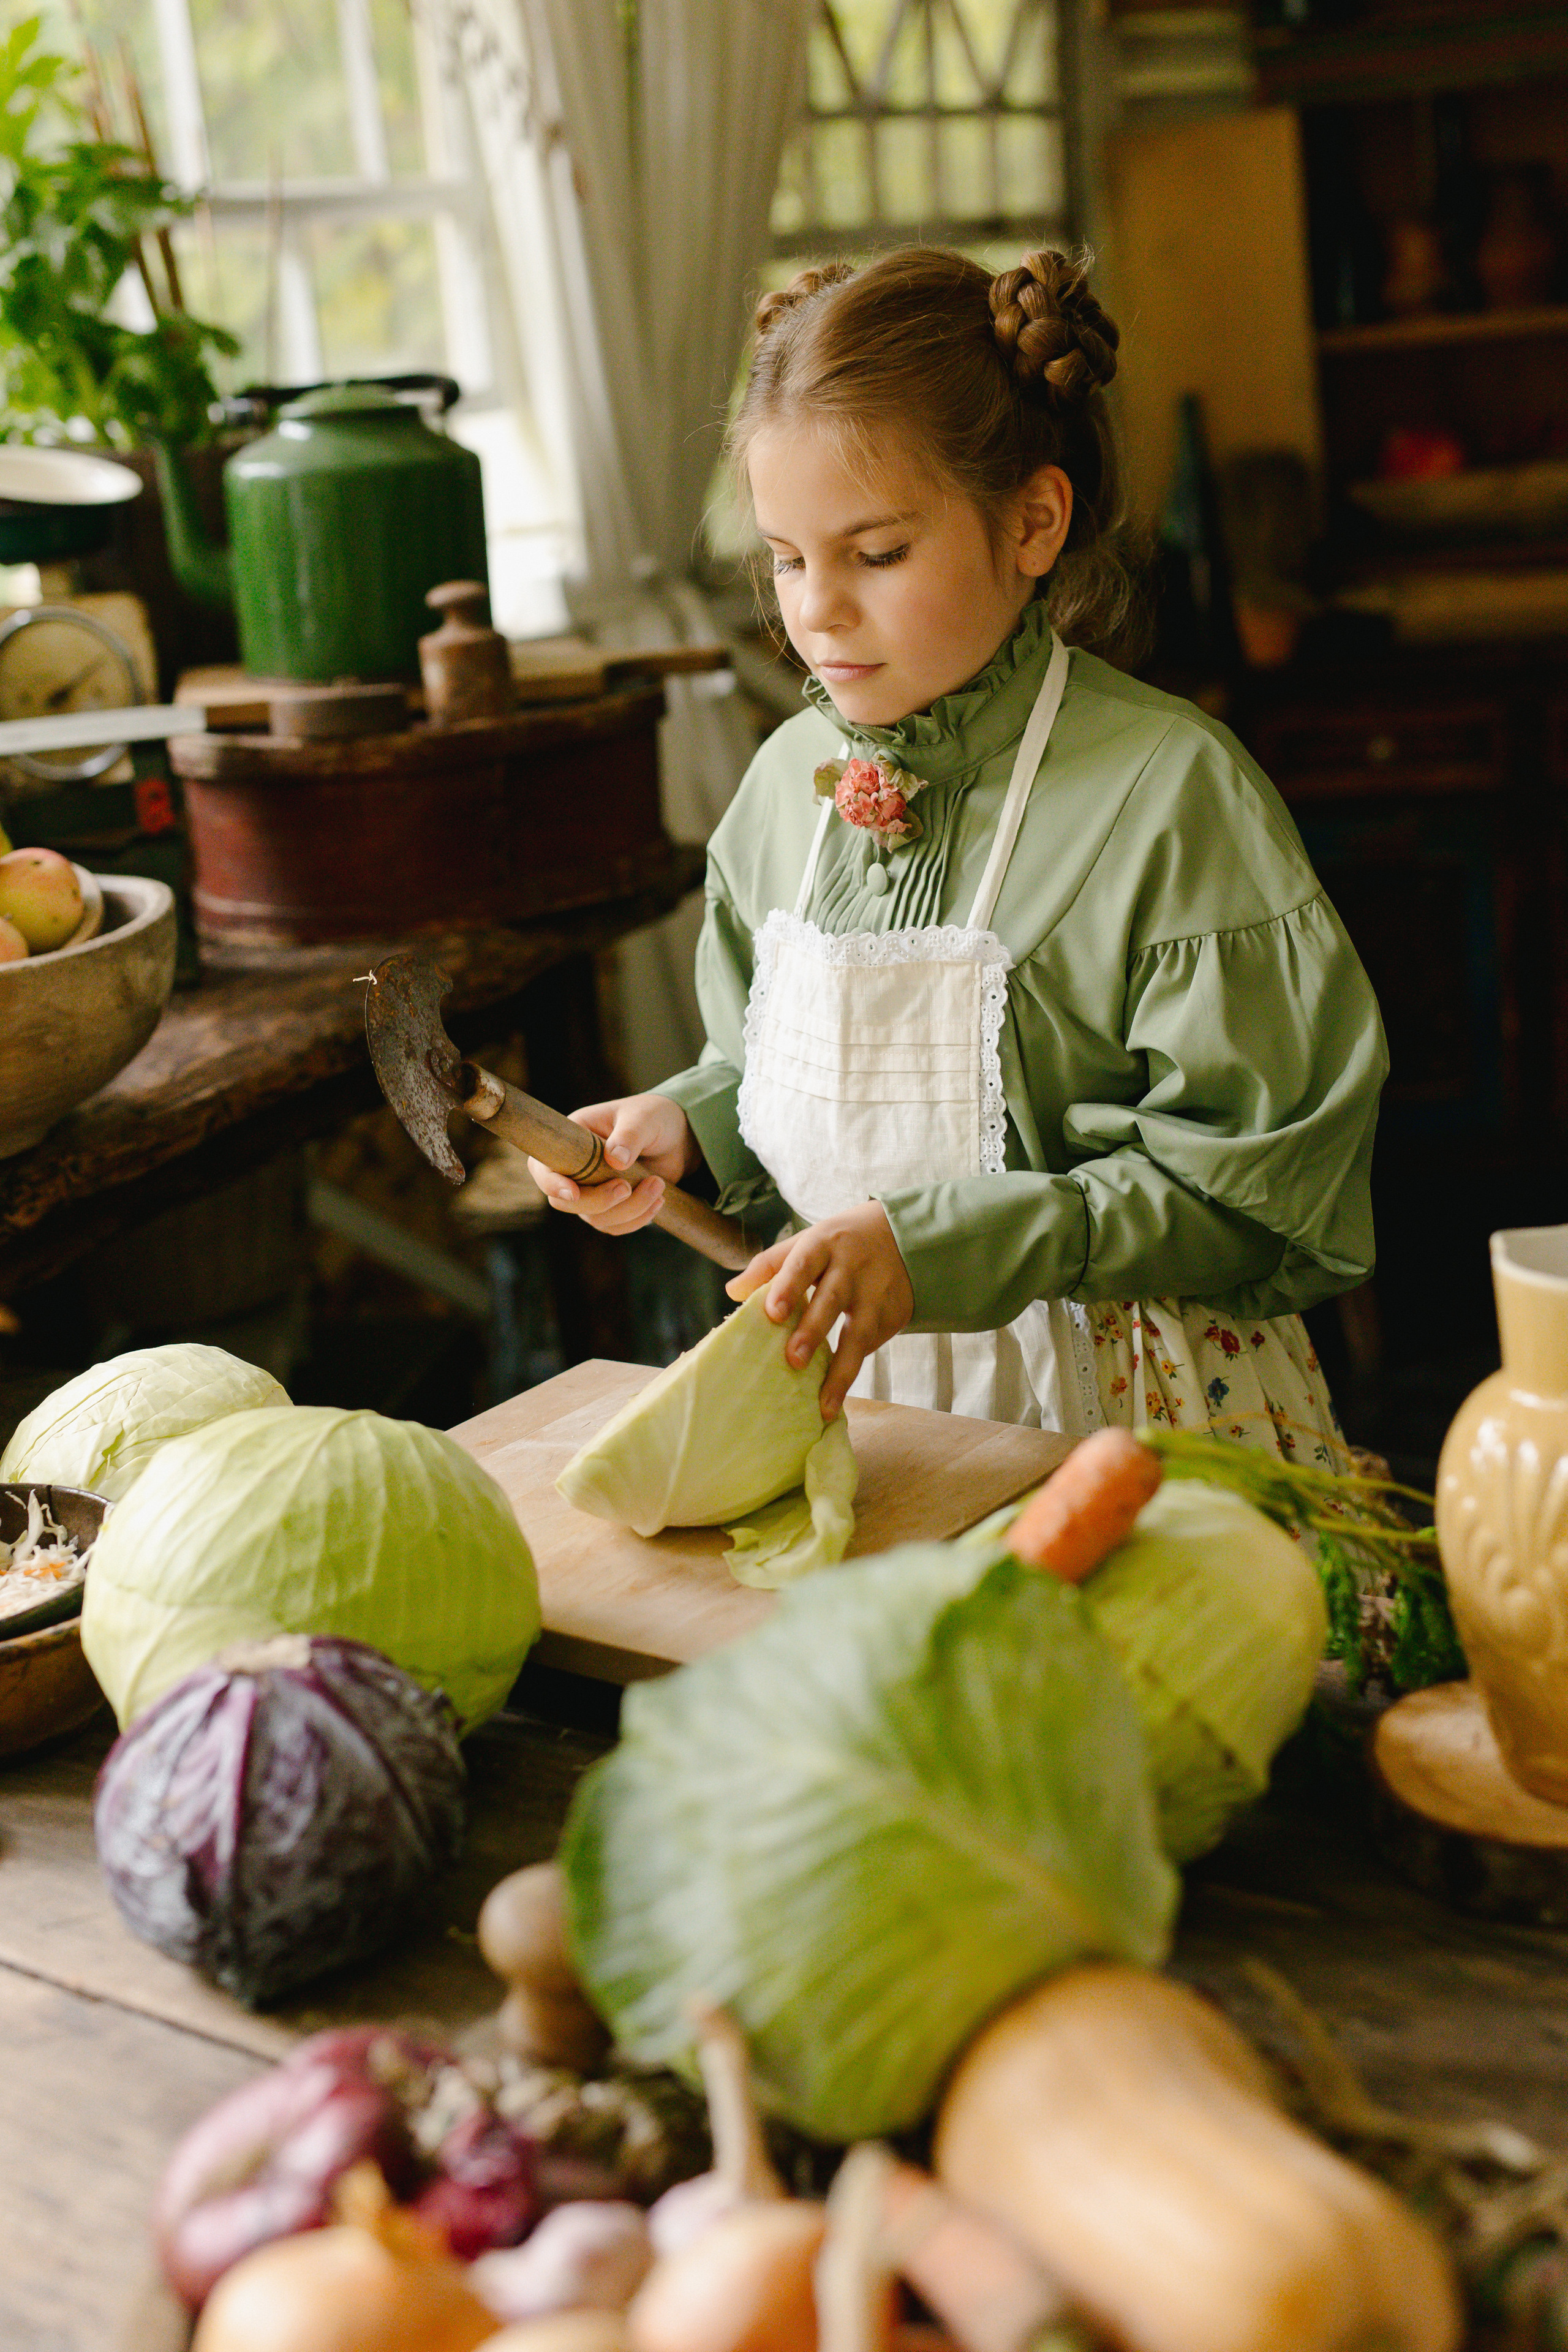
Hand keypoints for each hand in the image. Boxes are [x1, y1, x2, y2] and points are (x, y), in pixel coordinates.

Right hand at [527, 1094, 698, 1237]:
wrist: (676, 1137)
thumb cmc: (653, 1117)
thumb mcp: (643, 1118)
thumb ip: (629, 1136)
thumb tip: (615, 1160)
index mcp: (571, 1140)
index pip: (543, 1168)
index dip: (552, 1184)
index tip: (573, 1193)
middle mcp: (575, 1169)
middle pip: (567, 1203)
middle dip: (599, 1201)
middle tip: (628, 1186)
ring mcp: (591, 1191)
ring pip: (596, 1218)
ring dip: (629, 1209)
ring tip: (658, 1184)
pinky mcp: (611, 1207)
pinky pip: (615, 1226)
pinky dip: (638, 1219)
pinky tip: (659, 1200)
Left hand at [727, 1202, 913, 1419]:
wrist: (903, 1236)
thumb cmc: (840, 1244)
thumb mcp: (808, 1241)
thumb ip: (770, 1265)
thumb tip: (732, 1291)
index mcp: (823, 1245)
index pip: (803, 1263)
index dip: (788, 1287)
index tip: (773, 1313)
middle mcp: (852, 1268)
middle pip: (832, 1299)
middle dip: (813, 1330)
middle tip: (794, 1360)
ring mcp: (876, 1293)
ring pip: (860, 1334)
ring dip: (841, 1371)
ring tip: (824, 1404)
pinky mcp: (893, 1315)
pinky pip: (872, 1346)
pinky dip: (853, 1371)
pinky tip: (836, 1396)